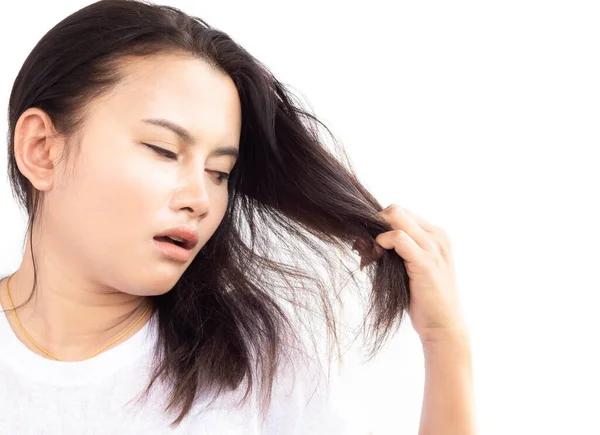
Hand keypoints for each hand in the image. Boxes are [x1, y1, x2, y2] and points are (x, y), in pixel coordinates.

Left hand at [374, 204, 467, 343]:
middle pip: (396, 210)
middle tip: (363, 246)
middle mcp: (437, 236)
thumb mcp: (412, 267)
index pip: (401, 212)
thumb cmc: (424, 299)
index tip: (368, 243)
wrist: (444, 325)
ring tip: (368, 255)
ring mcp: (434, 247)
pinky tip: (375, 257)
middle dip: (375, 224)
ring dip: (375, 234)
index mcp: (436, 235)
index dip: (380, 224)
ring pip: (396, 217)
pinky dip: (381, 242)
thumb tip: (366, 239)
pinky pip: (398, 237)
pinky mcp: (425, 262)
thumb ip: (399, 250)